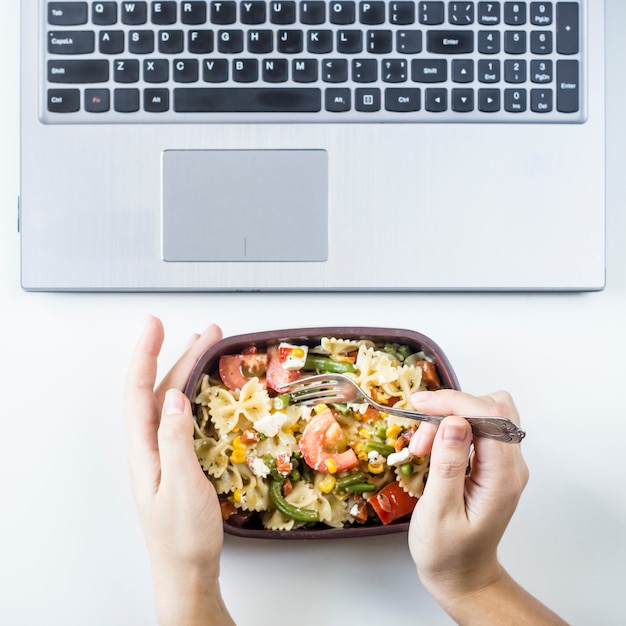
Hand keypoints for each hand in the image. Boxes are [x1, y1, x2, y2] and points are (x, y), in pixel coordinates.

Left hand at [124, 315, 235, 625]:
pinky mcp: (180, 458)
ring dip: (190, 370)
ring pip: (174, 399)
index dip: (146, 355)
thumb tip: (176, 397)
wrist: (188, 568)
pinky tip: (209, 388)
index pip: (139, 391)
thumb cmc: (183, 535)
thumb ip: (176, 440)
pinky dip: (198, 393)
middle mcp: (151, 444)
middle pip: (161, 388)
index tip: (155, 325)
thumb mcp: (182, 486)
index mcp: (145, 448)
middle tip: (208, 332)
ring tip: (210, 348)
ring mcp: (166, 450)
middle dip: (180, 354)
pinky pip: (186, 415)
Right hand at [407, 390, 565, 624]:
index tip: (419, 406)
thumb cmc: (446, 552)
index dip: (454, 402)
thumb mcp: (439, 511)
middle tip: (420, 437)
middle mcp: (511, 465)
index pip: (491, 416)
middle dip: (450, 409)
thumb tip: (455, 421)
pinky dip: (451, 428)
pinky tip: (432, 447)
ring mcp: (504, 463)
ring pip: (484, 413)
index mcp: (502, 477)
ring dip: (448, 417)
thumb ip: (448, 465)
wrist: (461, 576)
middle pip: (492, 408)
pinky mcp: (492, 463)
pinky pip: (477, 428)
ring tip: (422, 447)